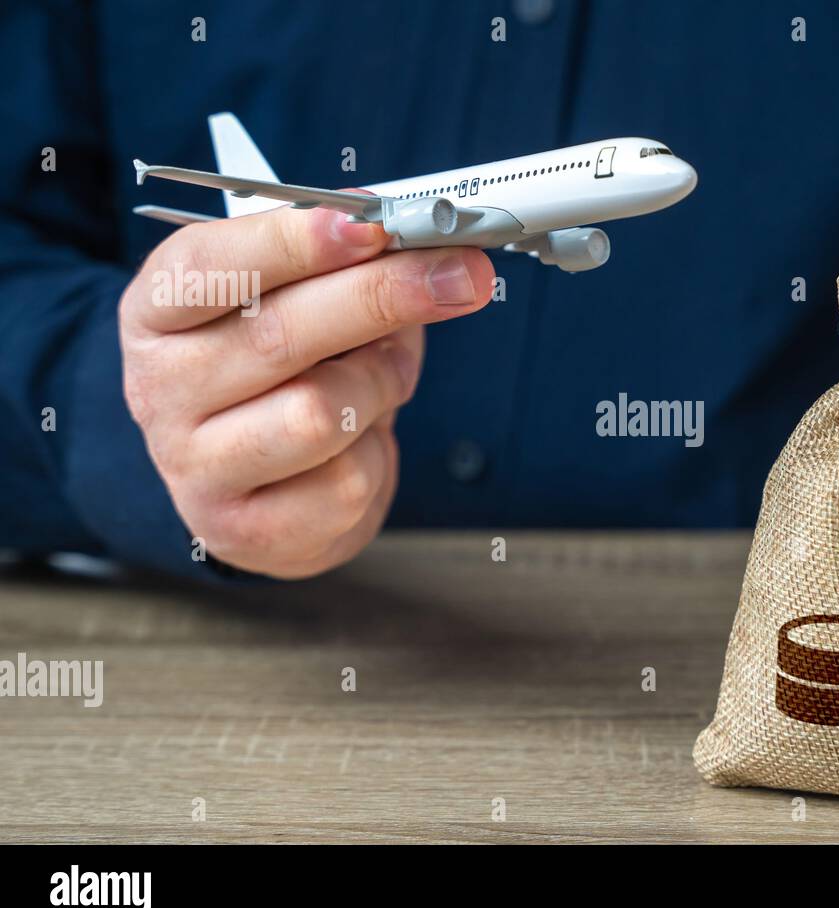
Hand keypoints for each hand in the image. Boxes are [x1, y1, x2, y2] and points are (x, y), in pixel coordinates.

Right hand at [118, 202, 494, 577]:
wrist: (260, 485)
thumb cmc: (285, 370)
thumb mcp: (299, 302)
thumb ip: (346, 267)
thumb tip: (421, 246)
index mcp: (157, 313)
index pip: (211, 267)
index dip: (295, 242)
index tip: (371, 225)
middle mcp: (159, 389)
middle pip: (280, 335)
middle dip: (383, 296)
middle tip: (460, 275)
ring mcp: (195, 467)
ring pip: (319, 413)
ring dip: (380, 384)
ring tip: (388, 372)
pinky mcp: (244, 530)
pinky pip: (345, 481)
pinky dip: (375, 449)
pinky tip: (362, 437)